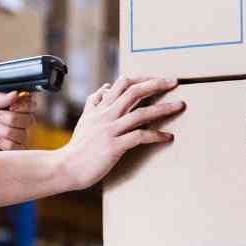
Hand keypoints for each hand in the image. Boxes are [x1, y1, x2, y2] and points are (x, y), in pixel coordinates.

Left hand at [0, 91, 35, 150]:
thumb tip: (15, 94)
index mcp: (7, 107)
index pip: (29, 103)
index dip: (24, 104)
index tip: (12, 105)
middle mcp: (12, 122)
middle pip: (29, 119)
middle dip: (12, 118)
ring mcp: (12, 138)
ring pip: (24, 134)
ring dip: (6, 131)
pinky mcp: (8, 153)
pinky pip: (18, 148)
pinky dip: (6, 143)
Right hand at [57, 77, 183, 189]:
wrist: (66, 167)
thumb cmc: (78, 146)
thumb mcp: (85, 119)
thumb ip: (95, 102)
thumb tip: (106, 87)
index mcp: (100, 108)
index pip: (122, 84)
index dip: (141, 78)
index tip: (157, 78)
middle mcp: (106, 115)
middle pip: (133, 92)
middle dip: (156, 84)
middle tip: (175, 81)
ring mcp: (110, 130)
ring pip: (140, 113)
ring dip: (163, 108)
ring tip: (180, 105)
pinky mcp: (114, 146)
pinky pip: (139, 137)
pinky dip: (156, 136)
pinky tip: (168, 136)